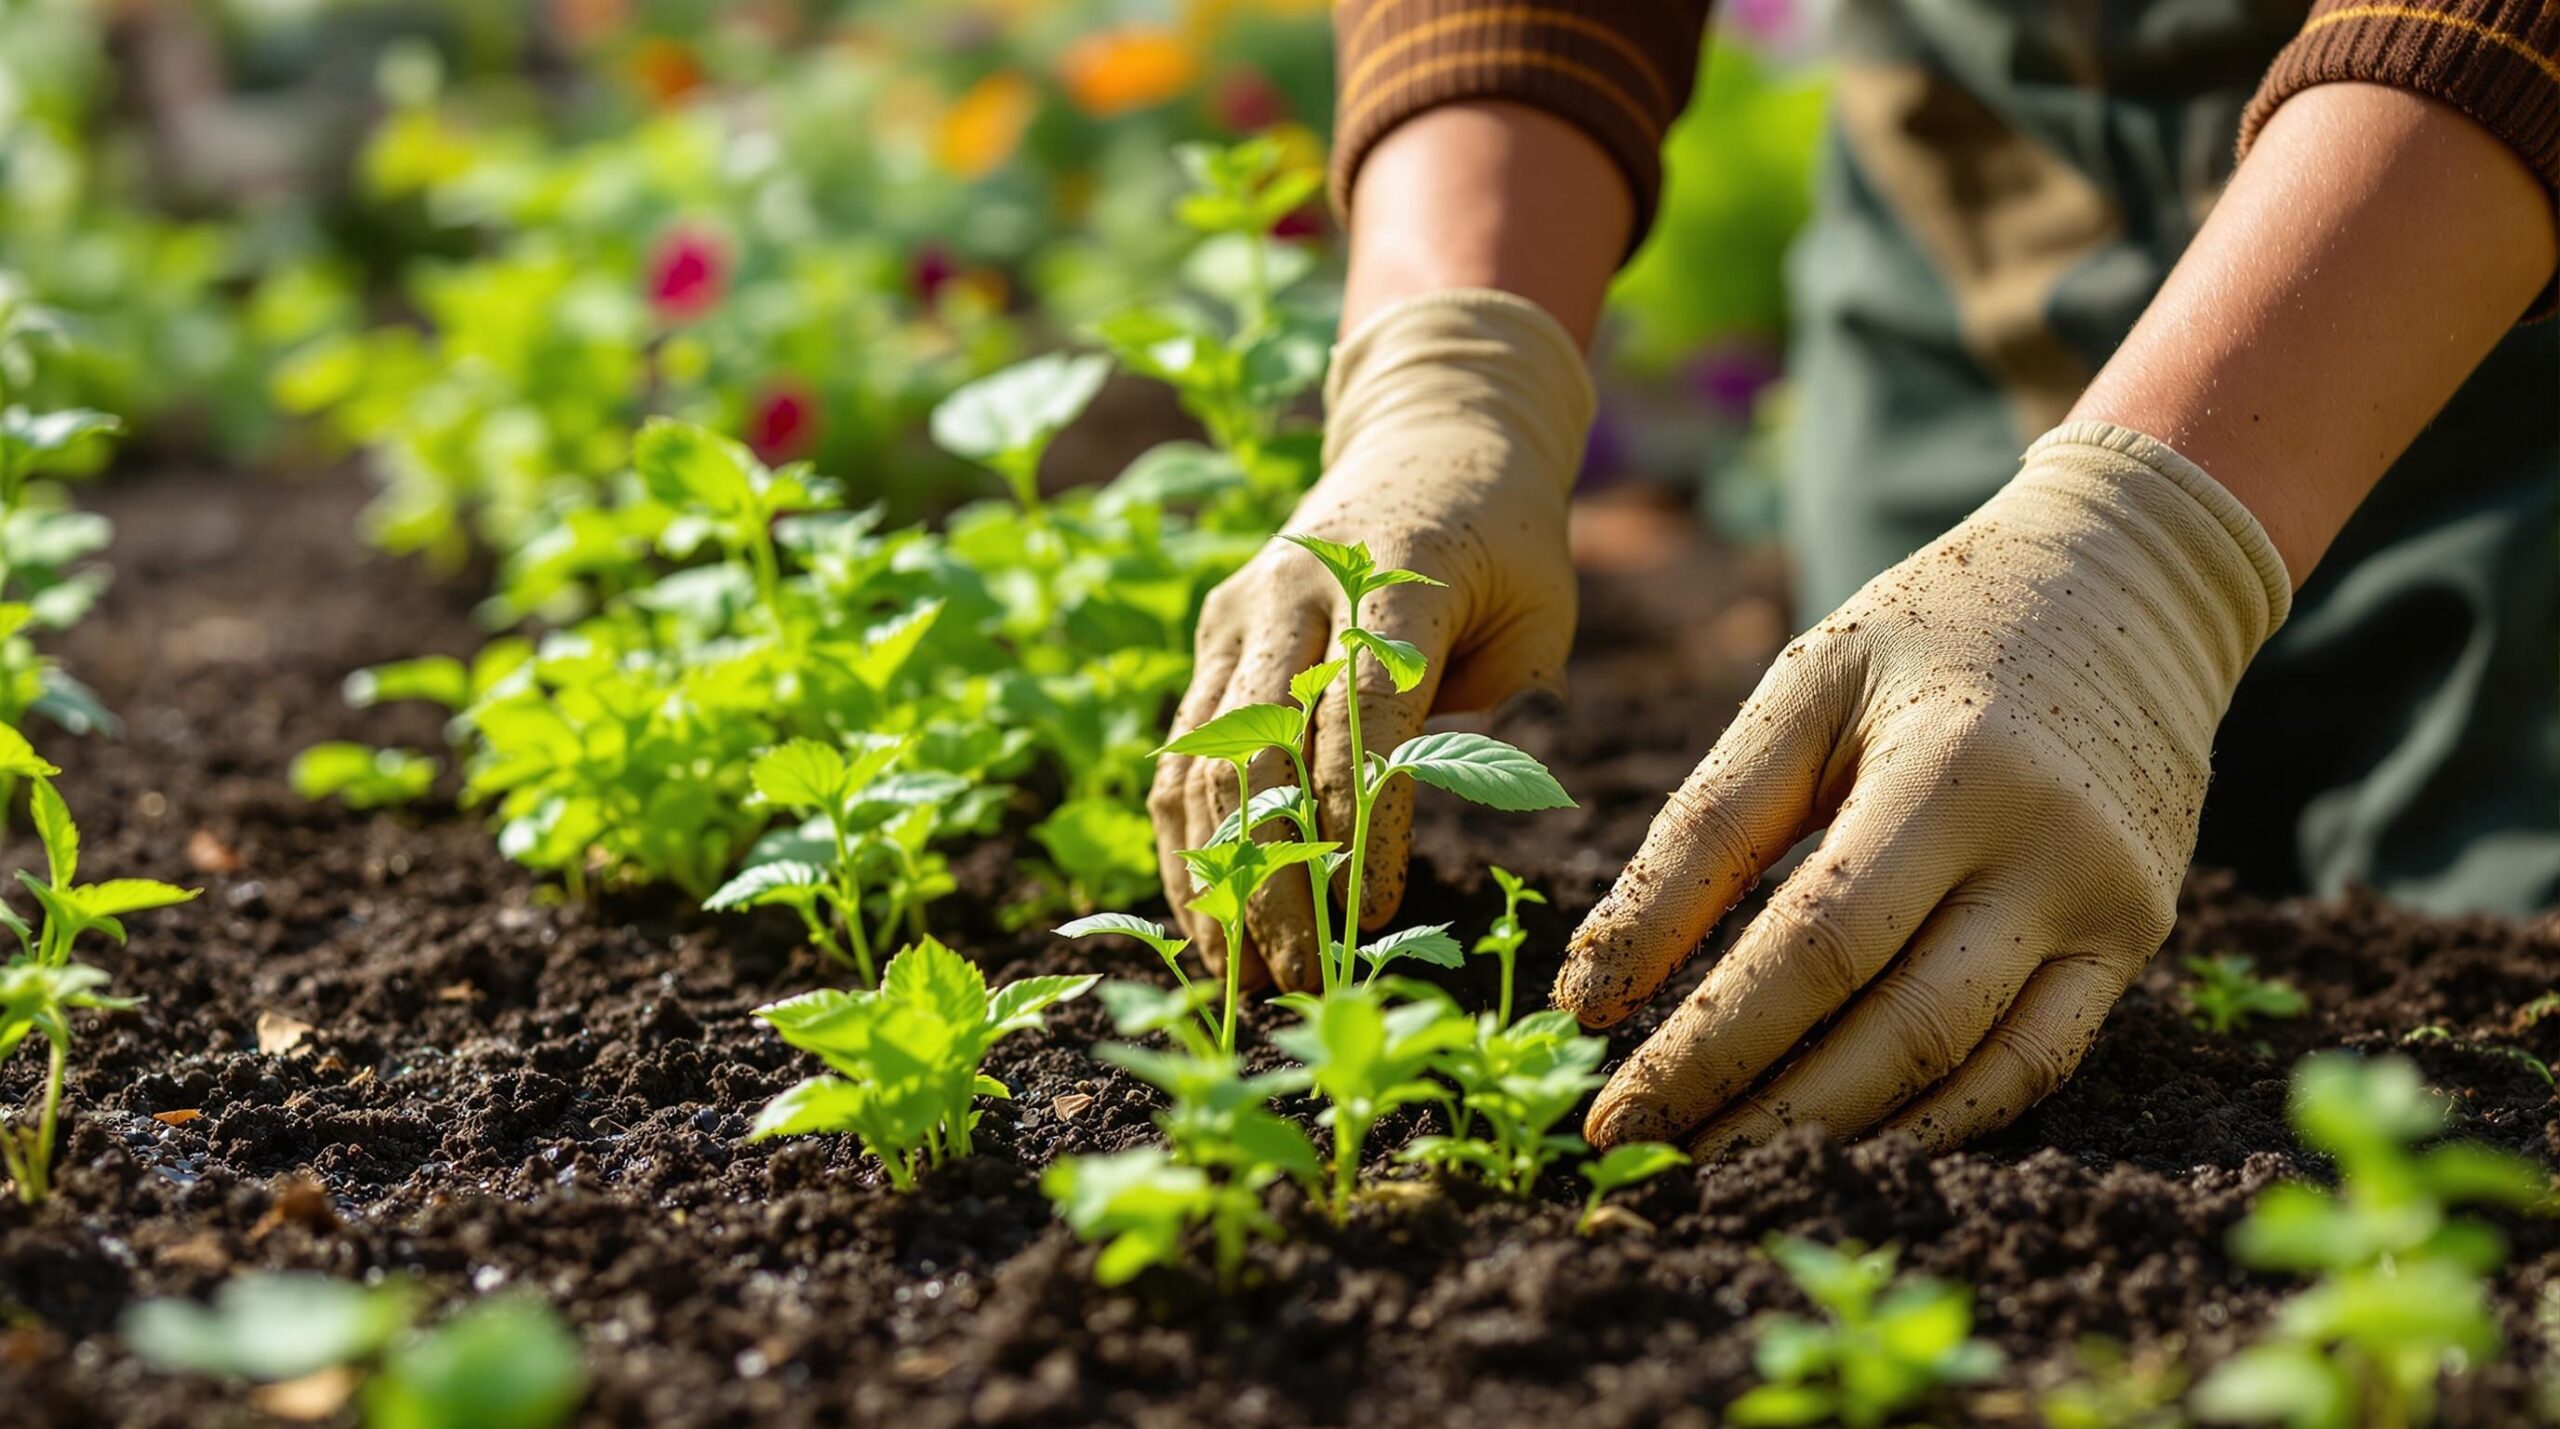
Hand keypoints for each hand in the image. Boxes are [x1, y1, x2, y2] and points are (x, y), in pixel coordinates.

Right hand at [1149, 290, 1592, 989]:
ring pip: (1209, 756)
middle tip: (1301, 977)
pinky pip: (1186, 750)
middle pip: (1267, 748)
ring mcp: (1243, 609)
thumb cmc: (1508, 547)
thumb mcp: (1537, 616)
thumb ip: (1496, 713)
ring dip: (1219, 872)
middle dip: (1279, 874)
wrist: (1432, 436)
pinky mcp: (1214, 632)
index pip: (1363, 714)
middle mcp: (1300, 587)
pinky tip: (1204, 918)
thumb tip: (1433, 827)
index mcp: (1395, 574)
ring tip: (1241, 974)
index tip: (1370, 913)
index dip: (1359, 821)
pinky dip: (1189, 841)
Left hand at [1555, 423, 2291, 1154]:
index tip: (1610, 1109)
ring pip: (1964, 1069)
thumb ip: (1702, 831)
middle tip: (1649, 1158)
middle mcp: (2048, 849)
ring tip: (1723, 1163)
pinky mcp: (2141, 936)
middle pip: (1889, 1028)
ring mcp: (2108, 903)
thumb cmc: (1931, 631)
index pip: (1810, 948)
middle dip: (1754, 1108)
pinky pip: (2038, 1066)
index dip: (1704, 1044)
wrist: (2128, 577)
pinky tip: (1845, 1143)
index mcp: (1952, 770)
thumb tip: (1593, 991)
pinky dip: (1939, 1124)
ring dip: (1835, 1135)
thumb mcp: (1805, 688)